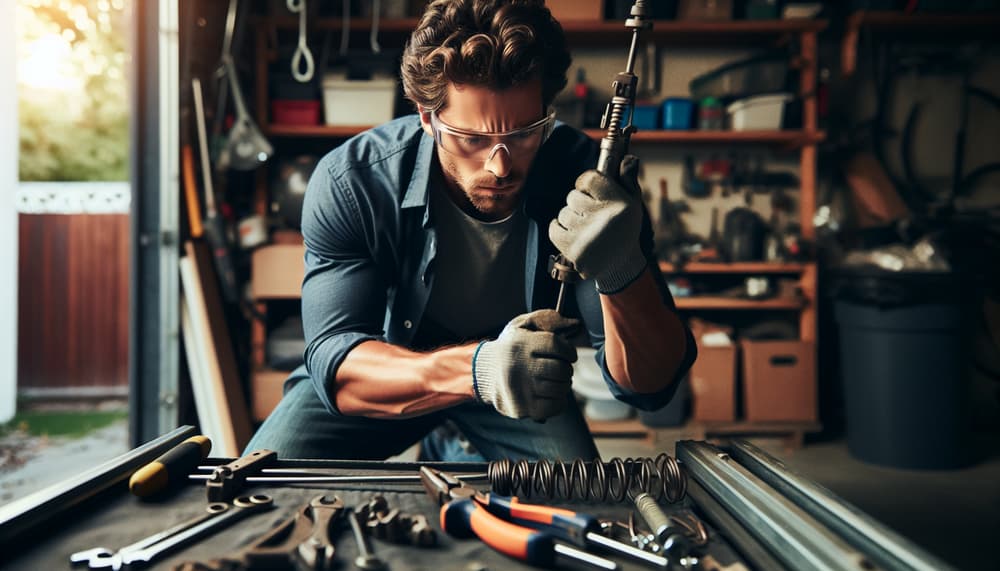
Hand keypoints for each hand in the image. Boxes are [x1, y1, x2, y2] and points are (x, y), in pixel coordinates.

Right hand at [473, 309, 579, 420]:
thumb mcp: (522, 326)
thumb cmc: (511, 348)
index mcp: (521, 344)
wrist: (483, 373)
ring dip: (563, 384)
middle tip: (560, 369)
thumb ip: (547, 320)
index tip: (569, 354)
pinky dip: (559, 400)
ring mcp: (520, 389)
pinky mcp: (522, 408)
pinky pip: (555, 406)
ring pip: (560, 388)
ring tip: (554, 380)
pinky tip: (550, 393)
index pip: (556, 345)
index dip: (569, 350)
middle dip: (566, 369)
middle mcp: (519, 367)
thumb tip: (575, 324)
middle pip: (561, 370)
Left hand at [549, 154, 647, 292]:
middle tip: (589, 213)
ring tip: (585, 228)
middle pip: (572, 196)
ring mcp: (585, 234)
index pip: (590, 178)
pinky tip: (573, 234)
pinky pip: (554, 228)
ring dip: (570, 218)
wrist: (620, 266)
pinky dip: (559, 229)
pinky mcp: (572, 249)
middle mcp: (602, 218)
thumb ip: (627, 179)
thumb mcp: (633, 203)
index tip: (588, 189)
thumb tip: (627, 158)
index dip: (585, 182)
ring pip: (563, 213)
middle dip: (578, 203)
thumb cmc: (625, 229)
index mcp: (619, 204)